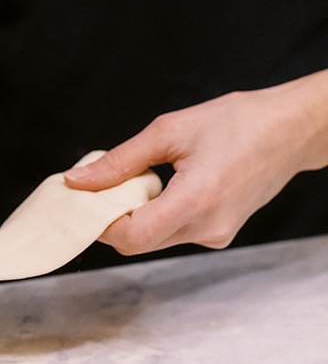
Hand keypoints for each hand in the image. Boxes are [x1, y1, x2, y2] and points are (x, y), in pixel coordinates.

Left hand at [64, 71, 327, 254]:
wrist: (287, 131)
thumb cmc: (233, 123)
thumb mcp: (168, 130)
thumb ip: (120, 160)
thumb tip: (77, 180)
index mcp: (196, 201)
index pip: (131, 235)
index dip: (97, 221)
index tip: (76, 196)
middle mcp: (207, 228)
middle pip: (138, 240)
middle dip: (108, 215)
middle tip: (92, 182)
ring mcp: (216, 235)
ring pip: (153, 237)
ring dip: (130, 212)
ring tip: (126, 176)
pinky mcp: (219, 232)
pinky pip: (171, 230)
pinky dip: (151, 211)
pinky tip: (152, 183)